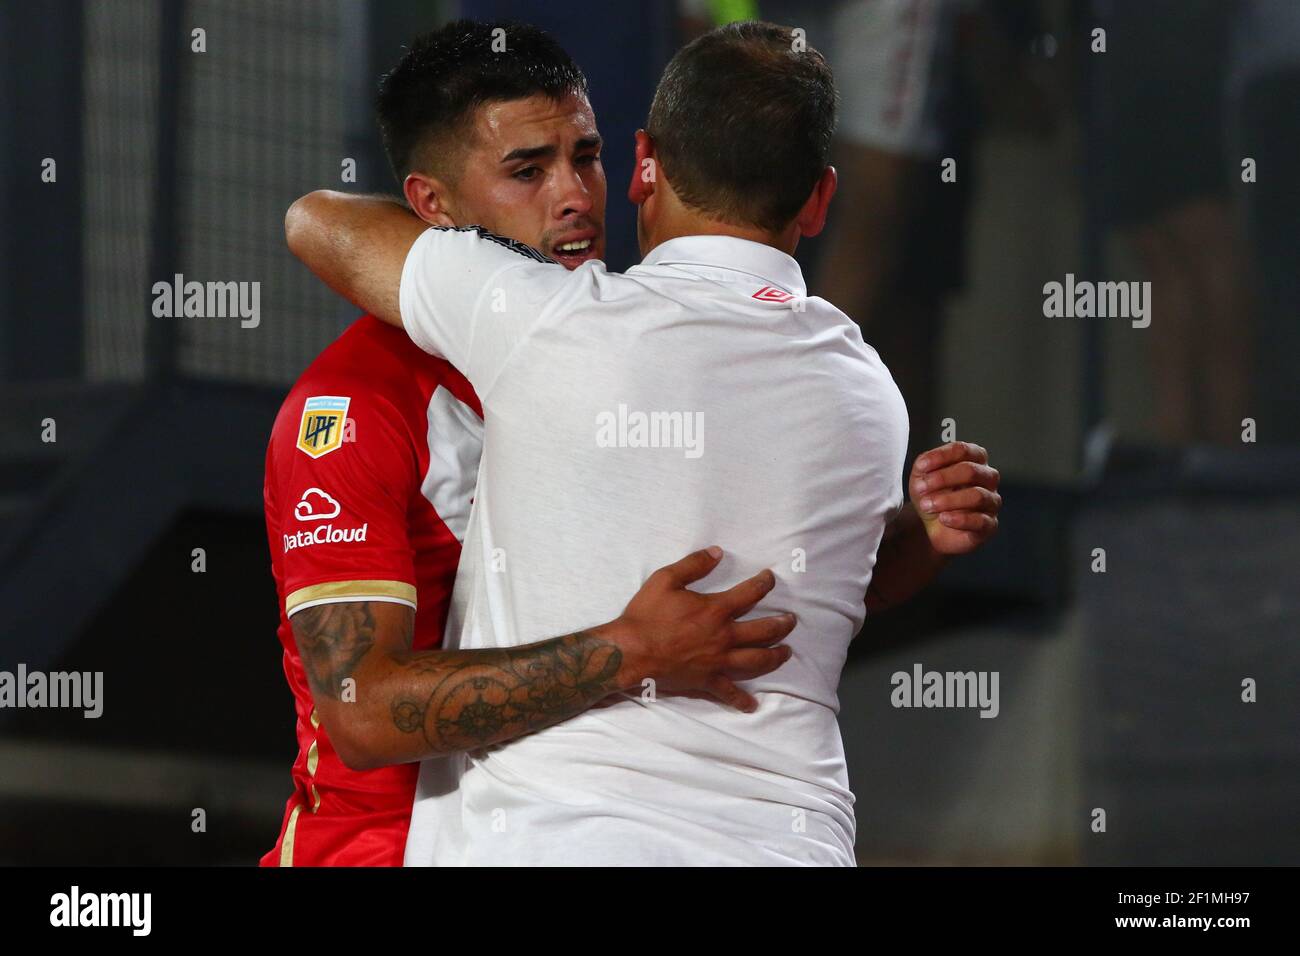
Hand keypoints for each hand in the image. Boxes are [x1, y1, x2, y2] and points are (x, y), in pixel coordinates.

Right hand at [602, 547, 794, 712]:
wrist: (630, 651)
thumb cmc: (646, 615)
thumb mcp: (666, 579)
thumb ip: (693, 564)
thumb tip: (717, 552)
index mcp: (715, 610)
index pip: (750, 594)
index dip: (764, 584)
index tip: (770, 578)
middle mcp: (724, 637)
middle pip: (764, 631)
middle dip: (782, 624)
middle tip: (791, 620)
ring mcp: (718, 661)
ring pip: (757, 661)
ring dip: (776, 656)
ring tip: (787, 652)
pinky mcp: (707, 680)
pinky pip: (729, 693)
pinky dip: (741, 700)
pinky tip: (752, 705)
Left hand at [909, 441, 1000, 555]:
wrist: (931, 525)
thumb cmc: (932, 495)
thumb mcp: (922, 477)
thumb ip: (923, 465)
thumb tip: (924, 463)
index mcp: (974, 459)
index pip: (963, 450)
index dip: (942, 456)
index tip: (922, 466)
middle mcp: (987, 477)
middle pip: (971, 471)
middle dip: (943, 479)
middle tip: (922, 488)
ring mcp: (991, 501)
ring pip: (977, 496)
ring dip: (948, 500)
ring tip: (928, 505)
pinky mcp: (990, 524)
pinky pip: (980, 520)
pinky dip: (959, 519)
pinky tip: (944, 518)